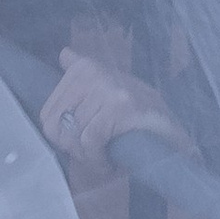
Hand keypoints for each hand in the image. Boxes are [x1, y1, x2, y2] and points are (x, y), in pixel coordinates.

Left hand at [39, 46, 190, 180]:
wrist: (171, 130)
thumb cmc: (137, 112)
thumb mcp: (110, 86)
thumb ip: (83, 74)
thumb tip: (63, 54)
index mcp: (85, 67)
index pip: (48, 112)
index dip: (60, 136)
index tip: (79, 144)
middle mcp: (93, 73)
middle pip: (57, 125)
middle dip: (72, 148)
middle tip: (91, 154)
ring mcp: (107, 88)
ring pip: (74, 135)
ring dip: (87, 156)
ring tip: (102, 159)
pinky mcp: (119, 106)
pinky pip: (91, 140)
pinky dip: (97, 159)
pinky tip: (109, 164)